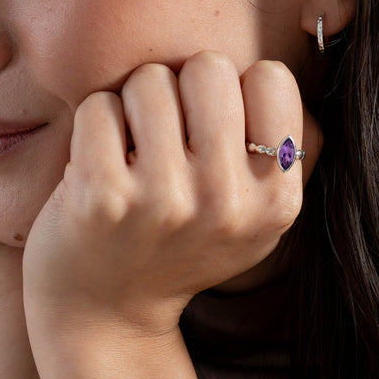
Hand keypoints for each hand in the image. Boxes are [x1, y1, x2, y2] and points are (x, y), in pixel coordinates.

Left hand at [22, 51, 318, 338]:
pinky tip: (98, 162)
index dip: (235, 90)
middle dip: (183, 87)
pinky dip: (95, 123)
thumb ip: (283, 148)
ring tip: (133, 150)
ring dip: (135, 106)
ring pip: (151, 80)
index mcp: (276, 200)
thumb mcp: (256, 214)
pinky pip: (99, 106)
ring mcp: (163, 201)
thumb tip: (273, 75)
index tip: (213, 125)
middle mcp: (227, 202)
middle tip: (167, 131)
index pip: (271, 78)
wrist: (107, 312)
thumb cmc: (182, 240)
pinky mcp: (102, 197)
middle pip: (209, 66)